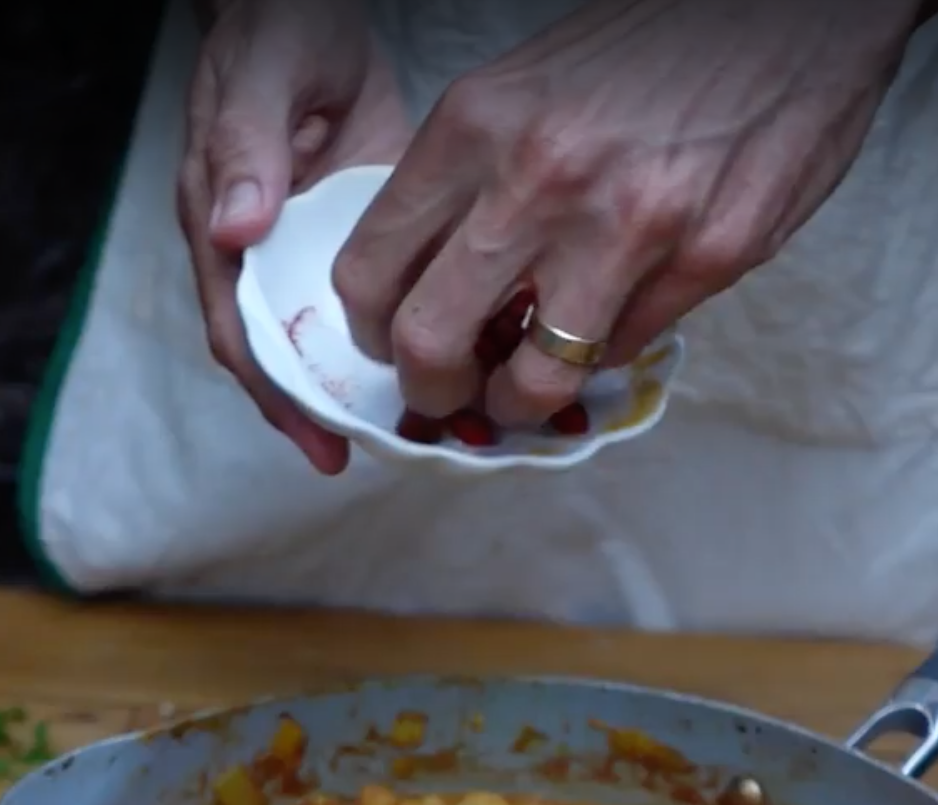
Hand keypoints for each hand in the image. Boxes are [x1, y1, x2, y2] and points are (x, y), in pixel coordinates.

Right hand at [179, 0, 410, 472]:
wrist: (312, 11)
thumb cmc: (274, 35)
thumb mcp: (261, 81)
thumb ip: (246, 150)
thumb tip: (233, 230)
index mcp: (222, 231)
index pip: (243, 333)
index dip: (277, 394)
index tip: (319, 441)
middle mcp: (264, 259)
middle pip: (288, 358)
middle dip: (326, 415)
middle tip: (372, 459)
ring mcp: (311, 256)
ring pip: (334, 342)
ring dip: (371, 390)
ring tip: (420, 434)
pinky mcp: (361, 243)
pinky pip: (382, 305)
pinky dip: (411, 338)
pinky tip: (452, 368)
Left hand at [332, 0, 919, 426]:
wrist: (796, 6)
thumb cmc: (657, 48)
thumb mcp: (528, 91)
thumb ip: (474, 183)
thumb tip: (436, 286)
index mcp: (476, 125)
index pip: (370, 269)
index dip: (375, 333)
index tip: (397, 344)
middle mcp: (539, 178)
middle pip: (429, 343)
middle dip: (434, 392)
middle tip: (455, 393)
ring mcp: (627, 226)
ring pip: (533, 380)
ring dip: (524, 402)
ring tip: (532, 385)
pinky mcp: (708, 257)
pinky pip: (624, 351)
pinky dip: (608, 352)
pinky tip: (614, 316)